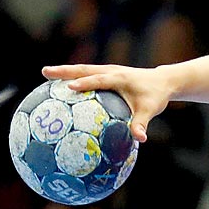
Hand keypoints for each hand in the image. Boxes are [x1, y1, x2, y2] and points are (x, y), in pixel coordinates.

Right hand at [42, 63, 174, 141]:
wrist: (162, 81)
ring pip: (83, 69)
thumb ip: (141, 124)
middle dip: (64, 71)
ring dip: (64, 71)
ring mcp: (108, 70)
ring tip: (45, 74)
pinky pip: (87, 74)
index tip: (69, 87)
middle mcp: (111, 71)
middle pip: (84, 69)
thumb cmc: (155, 97)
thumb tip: (139, 139)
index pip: (99, 79)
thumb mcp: (150, 111)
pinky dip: (73, 76)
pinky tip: (60, 85)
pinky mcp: (107, 73)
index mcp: (119, 78)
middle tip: (45, 72)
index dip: (84, 83)